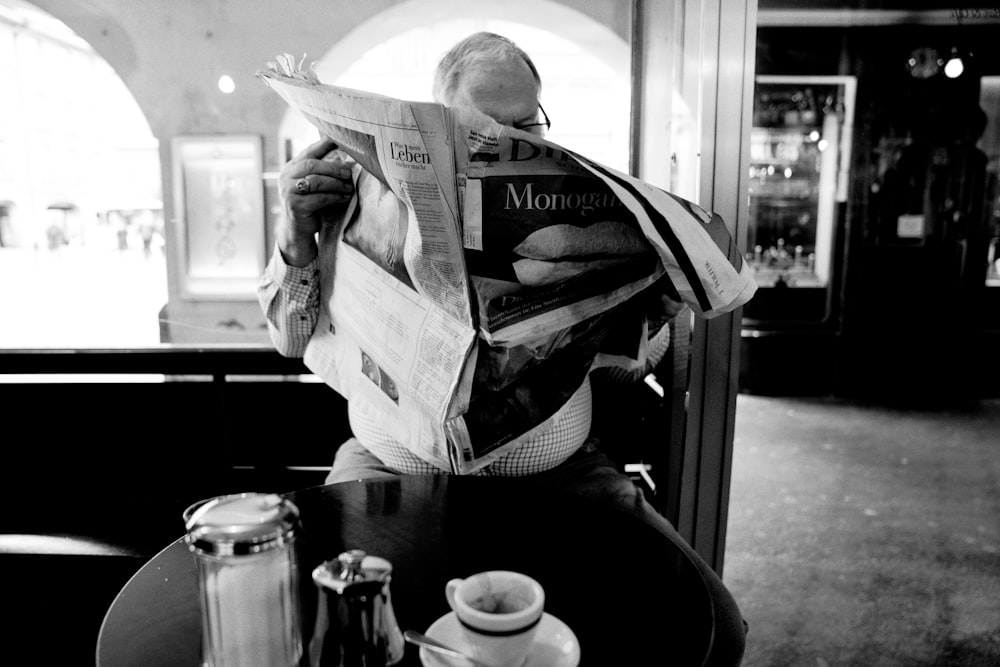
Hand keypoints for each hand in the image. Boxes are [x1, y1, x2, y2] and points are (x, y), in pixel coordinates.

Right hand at [277, 137, 354, 265]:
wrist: (297, 230)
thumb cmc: (309, 204)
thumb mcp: (311, 185)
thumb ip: (320, 171)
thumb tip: (346, 158)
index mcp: (290, 168)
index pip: (308, 152)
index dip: (323, 145)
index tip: (337, 139)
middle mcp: (286, 177)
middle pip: (311, 165)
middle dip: (334, 167)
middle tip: (350, 172)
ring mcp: (288, 192)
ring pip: (316, 181)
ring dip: (336, 183)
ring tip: (350, 187)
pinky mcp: (295, 206)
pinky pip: (319, 198)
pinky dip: (335, 197)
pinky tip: (345, 198)